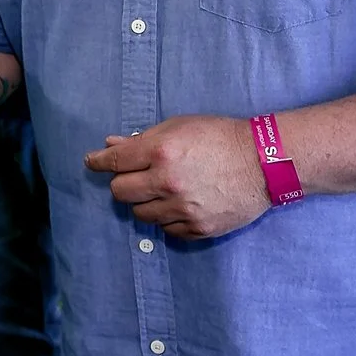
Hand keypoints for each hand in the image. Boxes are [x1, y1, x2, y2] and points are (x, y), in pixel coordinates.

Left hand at [82, 114, 269, 239]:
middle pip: (120, 193)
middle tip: (133, 177)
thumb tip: (111, 145)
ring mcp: (182, 209)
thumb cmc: (219, 136)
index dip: (98, 162)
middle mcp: (167, 183)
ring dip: (143, 202)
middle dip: (122, 183)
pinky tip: (177, 205)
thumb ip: (142, 139)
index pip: (114, 163)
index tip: (92, 162)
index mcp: (160, 152)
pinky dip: (166, 218)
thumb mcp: (179, 126)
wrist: (264, 162)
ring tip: (159, 191)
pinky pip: (166, 229)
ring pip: (140, 214)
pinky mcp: (198, 228)